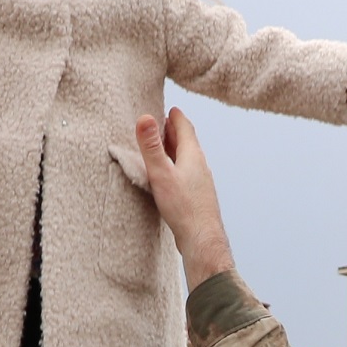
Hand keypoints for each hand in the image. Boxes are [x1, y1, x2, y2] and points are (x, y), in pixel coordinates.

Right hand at [133, 109, 233, 285]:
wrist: (201, 238)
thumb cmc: (182, 207)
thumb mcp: (161, 173)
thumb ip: (151, 147)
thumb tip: (145, 117)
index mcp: (193, 155)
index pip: (185, 127)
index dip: (175, 117)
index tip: (170, 108)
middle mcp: (200, 166)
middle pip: (187, 142)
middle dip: (174, 132)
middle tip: (162, 123)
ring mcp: (201, 181)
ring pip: (188, 159)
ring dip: (175, 149)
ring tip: (163, 147)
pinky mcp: (198, 196)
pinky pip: (187, 174)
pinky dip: (177, 166)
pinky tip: (171, 176)